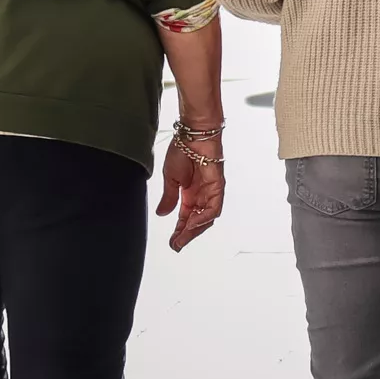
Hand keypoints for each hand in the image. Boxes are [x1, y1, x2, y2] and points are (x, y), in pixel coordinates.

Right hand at [156, 134, 224, 251]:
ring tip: (183, 237)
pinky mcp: (217, 186)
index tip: (172, 242)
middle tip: (177, 245)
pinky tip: (193, 223)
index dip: (179, 231)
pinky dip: (204, 217)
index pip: (185, 218)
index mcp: (189, 193)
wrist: (192, 133)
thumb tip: (162, 213)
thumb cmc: (183, 148)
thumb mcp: (170, 178)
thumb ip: (168, 198)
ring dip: (195, 229)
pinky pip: (213, 207)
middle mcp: (201, 194)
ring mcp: (210, 191)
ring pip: (206, 217)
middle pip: (197, 221)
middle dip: (187, 235)